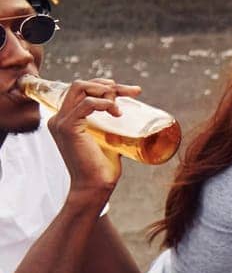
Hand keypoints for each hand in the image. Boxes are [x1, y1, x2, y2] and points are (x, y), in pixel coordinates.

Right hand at [48, 78, 141, 195]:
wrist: (94, 187)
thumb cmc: (102, 169)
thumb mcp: (108, 140)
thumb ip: (111, 127)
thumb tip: (128, 116)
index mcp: (66, 119)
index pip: (83, 91)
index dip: (106, 86)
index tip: (131, 91)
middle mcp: (59, 117)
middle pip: (81, 85)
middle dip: (109, 85)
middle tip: (132, 93)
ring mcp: (61, 121)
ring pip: (80, 88)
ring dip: (105, 92)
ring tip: (120, 109)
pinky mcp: (67, 127)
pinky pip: (86, 104)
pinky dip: (102, 103)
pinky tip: (115, 110)